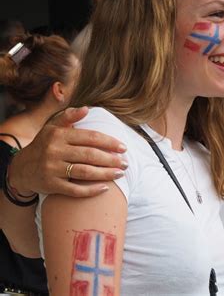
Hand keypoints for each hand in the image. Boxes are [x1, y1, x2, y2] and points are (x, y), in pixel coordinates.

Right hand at [8, 107, 127, 197]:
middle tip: (126, 163)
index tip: (124, 147)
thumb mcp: (52, 127)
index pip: (90, 137)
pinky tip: (105, 188)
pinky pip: (75, 190)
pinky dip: (91, 190)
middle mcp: (55, 151)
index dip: (109, 142)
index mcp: (59, 135)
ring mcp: (53, 169)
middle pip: (90, 155)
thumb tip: (87, 109)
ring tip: (120, 174)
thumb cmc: (44, 144)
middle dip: (111, 159)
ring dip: (105, 174)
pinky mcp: (51, 185)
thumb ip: (69, 116)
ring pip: (85, 172)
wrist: (21, 168)